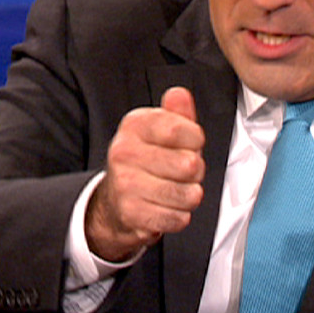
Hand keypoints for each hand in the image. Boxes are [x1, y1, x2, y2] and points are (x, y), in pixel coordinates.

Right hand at [85, 87, 205, 261]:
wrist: (116, 199)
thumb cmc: (148, 160)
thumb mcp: (163, 130)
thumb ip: (178, 113)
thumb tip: (179, 95)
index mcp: (134, 125)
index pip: (182, 129)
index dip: (196, 140)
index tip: (190, 143)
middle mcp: (124, 152)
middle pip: (190, 164)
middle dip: (196, 171)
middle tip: (184, 172)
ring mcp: (125, 183)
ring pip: (188, 194)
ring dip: (190, 196)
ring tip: (177, 189)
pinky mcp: (131, 213)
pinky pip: (178, 218)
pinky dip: (180, 216)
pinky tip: (168, 207)